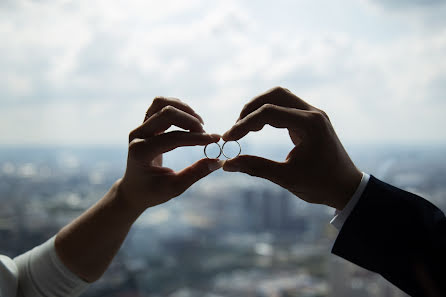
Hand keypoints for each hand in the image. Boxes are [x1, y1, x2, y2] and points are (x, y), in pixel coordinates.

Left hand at [118, 97, 222, 212]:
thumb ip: (195, 173)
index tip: (215, 140)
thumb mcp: (174, 188)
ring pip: (161, 103)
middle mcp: (137, 136)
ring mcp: (140, 127)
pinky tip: (190, 120)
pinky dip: (178, 108)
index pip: (173, 138)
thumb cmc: (152, 192)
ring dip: (183, 109)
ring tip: (199, 123)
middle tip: (206, 134)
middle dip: (190, 120)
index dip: (196, 138)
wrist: (133, 189)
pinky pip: (160, 106)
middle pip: (166, 113)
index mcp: (141, 152)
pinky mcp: (145, 124)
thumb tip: (217, 161)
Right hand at [222, 87, 361, 209]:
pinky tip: (258, 126)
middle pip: (275, 95)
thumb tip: (228, 164)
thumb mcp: (286, 177)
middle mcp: (313, 113)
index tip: (229, 138)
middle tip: (236, 129)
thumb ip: (256, 167)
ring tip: (245, 126)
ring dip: (260, 106)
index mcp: (310, 124)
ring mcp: (313, 114)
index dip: (244, 124)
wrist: (346, 187)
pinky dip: (269, 112)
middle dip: (251, 109)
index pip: (269, 112)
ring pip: (281, 97)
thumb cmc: (320, 184)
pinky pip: (287, 106)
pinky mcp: (311, 119)